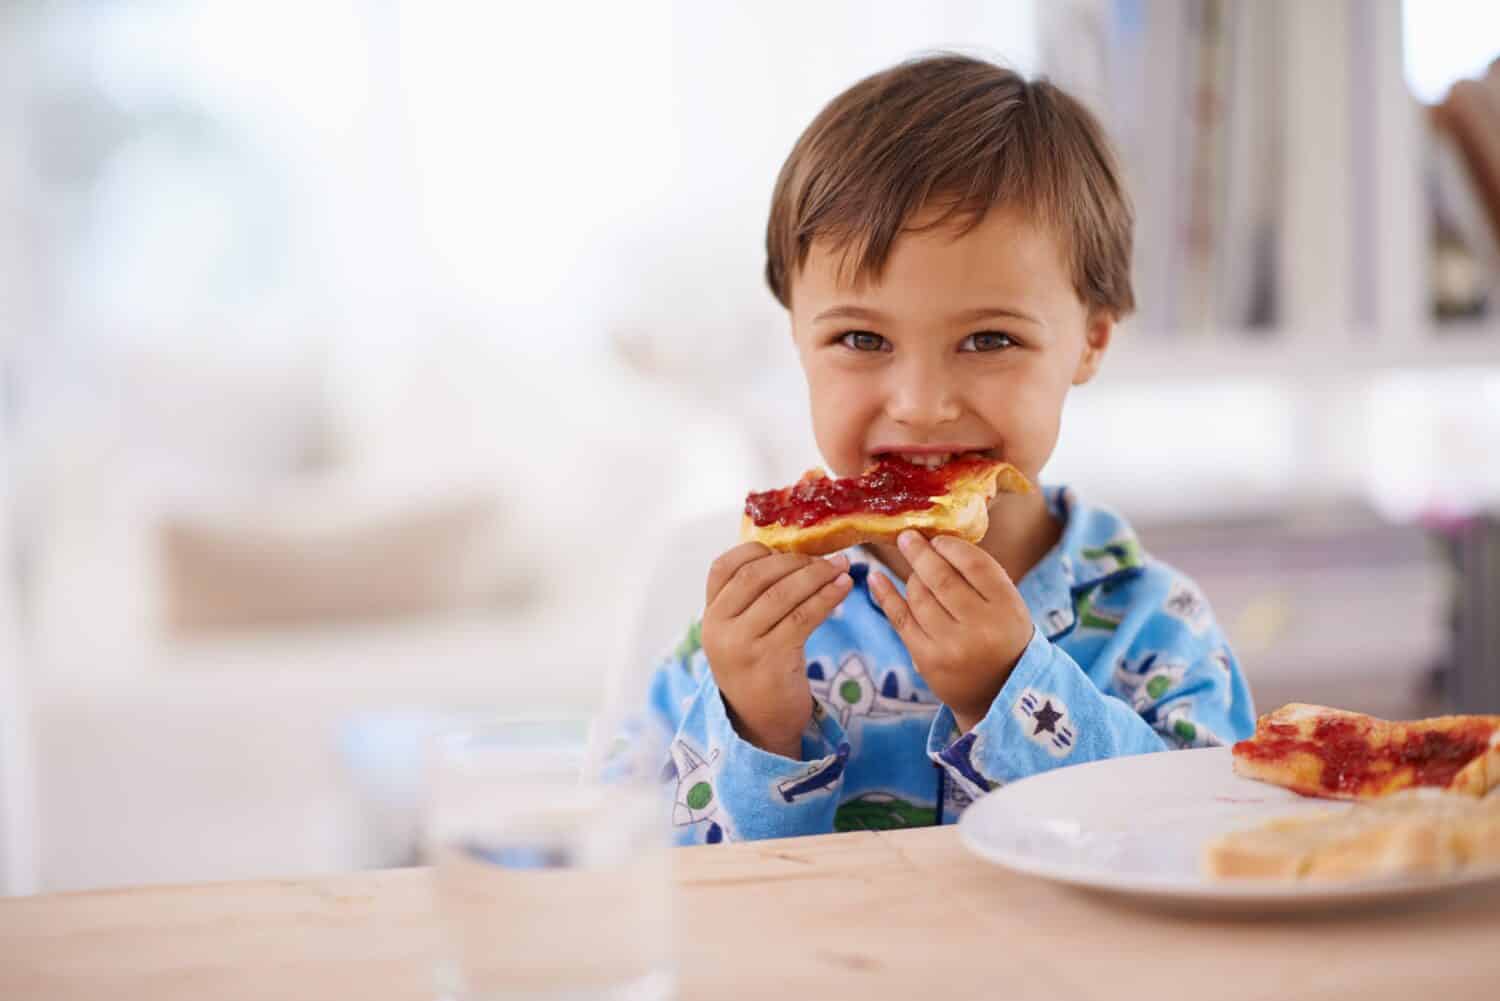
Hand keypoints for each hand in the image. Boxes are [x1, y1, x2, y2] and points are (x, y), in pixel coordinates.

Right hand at [701, 543, 852, 757]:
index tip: (789, 548)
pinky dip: (827, 596)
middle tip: (827, 558)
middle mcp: (718, 628)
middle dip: (796, 561)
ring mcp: (742, 644)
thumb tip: (791, 552)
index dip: (758, 551)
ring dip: (817, 575)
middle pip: (757, 575)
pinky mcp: (770, 659)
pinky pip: (803, 617)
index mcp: (710, 616)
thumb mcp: (741, 634)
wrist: (761, 725)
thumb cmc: (758, 670)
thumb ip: (751, 599)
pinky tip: (843, 588)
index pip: (724, 567)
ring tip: (842, 567)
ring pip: (782, 593)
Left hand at [869, 531, 1032, 733]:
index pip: (975, 564)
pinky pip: (900, 618)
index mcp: (1007, 608)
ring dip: (912, 577)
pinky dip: (886, 594)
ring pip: (919, 596)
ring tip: (914, 569)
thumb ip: (982, 577)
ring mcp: (951, 645)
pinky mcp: (926, 659)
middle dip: (920, 553)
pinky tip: (875, 577)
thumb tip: (938, 539)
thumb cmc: (1002, 639)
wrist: (997, 695)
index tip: (938, 539)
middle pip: (942, 578)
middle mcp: (980, 627)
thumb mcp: (1008, 607)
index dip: (952, 547)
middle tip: (907, 537)